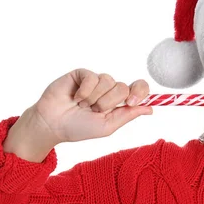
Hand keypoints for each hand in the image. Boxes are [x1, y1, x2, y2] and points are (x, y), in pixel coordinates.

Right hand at [29, 68, 152, 143]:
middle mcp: (109, 90)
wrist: (53, 124)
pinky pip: (93, 77)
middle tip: (95, 111)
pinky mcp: (82, 74)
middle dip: (109, 103)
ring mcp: (96, 81)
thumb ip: (128, 115)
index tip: (132, 102)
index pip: (139, 89)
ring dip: (95, 98)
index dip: (140, 92)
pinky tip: (75, 98)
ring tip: (82, 106)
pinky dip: (85, 91)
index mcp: (118, 102)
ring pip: (108, 81)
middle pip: (124, 87)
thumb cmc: (78, 128)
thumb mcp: (107, 126)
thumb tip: (151, 108)